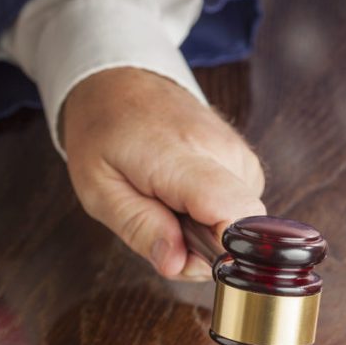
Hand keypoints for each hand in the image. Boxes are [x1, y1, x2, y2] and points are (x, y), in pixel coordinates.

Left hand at [61, 67, 265, 279]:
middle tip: (159, 223)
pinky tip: (183, 194)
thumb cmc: (104, 131)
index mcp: (183, 158)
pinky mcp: (246, 160)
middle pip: (240, 233)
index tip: (182, 253)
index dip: (216, 254)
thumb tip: (177, 265)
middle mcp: (225, 153)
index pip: (235, 218)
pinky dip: (211, 214)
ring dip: (204, 230)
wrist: (123, 79)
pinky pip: (239, 209)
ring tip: (167, 202)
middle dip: (201, 248)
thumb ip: (139, 228)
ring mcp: (241, 154)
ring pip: (240, 225)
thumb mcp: (99, 189)